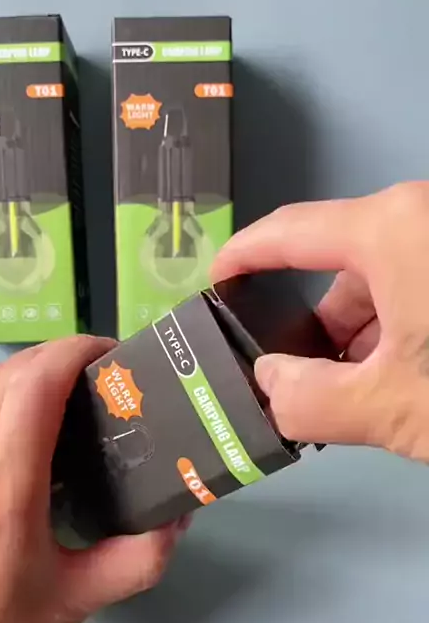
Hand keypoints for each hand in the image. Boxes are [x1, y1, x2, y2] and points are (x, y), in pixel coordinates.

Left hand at [0, 336, 183, 622]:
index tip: (112, 357)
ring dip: (26, 373)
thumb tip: (179, 517)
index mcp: (6, 488)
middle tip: (102, 377)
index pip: (35, 386)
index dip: (74, 353)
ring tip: (67, 391)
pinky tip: (15, 416)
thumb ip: (138, 559)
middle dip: (59, 358)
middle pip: (9, 374)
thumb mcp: (79, 600)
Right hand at [212, 181, 428, 461]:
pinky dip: (399, 330)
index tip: (214, 286)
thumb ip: (310, 400)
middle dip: (314, 330)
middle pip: (339, 268)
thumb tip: (270, 385)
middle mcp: (420, 216)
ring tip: (357, 399)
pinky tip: (401, 384)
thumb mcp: (392, 406)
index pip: (287, 232)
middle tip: (298, 385)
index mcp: (390, 229)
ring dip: (361, 338)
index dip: (241, 258)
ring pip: (383, 282)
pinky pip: (417, 285)